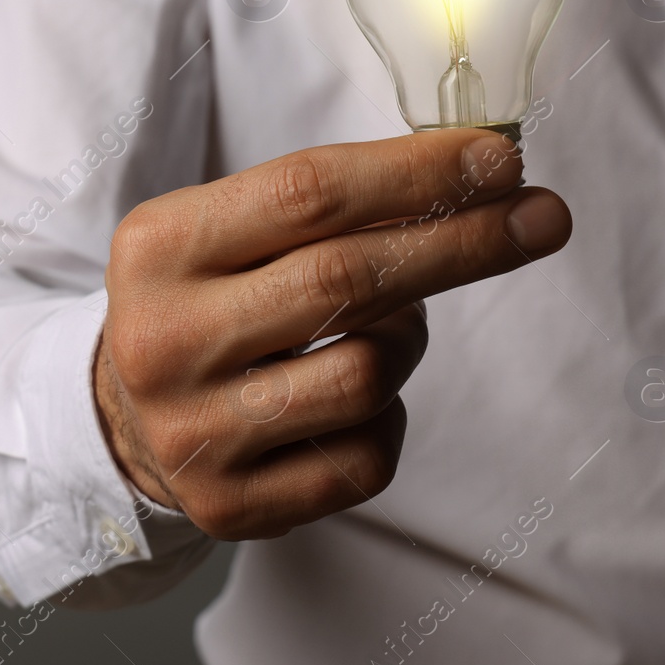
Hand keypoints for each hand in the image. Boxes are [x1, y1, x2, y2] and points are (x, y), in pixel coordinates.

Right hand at [92, 129, 570, 539]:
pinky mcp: (229, 506)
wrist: (122, 415)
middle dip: (462, 243)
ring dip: (409, 340)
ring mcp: (192, 432)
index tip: (499, 159)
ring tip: (389, 324)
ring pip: (367, 375)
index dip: (415, 173)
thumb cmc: (206, 300)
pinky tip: (354, 398)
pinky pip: (364, 458)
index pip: (306, 193)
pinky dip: (386, 418)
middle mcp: (163, 340)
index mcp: (158, 248)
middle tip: (542, 218)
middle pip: (346, 280)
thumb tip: (478, 173)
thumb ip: (328, 204)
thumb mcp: (228, 229)